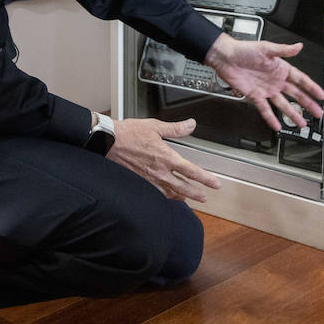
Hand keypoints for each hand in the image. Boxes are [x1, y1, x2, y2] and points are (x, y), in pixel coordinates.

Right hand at [106, 117, 222, 202]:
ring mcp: (149, 180)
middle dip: (196, 193)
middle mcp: (159, 172)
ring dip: (181, 197)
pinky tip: (167, 195)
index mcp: (165, 157)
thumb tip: (191, 125)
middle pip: (183, 187)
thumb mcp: (155, 126)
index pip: (191, 171)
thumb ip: (175, 128)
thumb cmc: (128, 133)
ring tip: (188, 198)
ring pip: (169, 193)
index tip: (214, 184)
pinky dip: (165, 196)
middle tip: (205, 197)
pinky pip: (156, 193)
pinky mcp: (140, 182)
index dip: (205, 179)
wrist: (108, 141)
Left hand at [204, 32, 323, 131]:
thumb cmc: (244, 50)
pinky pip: (265, 109)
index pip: (301, 80)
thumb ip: (284, 50)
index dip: (311, 87)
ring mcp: (266, 89)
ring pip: (283, 104)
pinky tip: (277, 125)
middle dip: (307, 104)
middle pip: (296, 94)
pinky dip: (271, 118)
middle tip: (317, 112)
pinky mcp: (255, 96)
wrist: (226, 57)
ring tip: (301, 123)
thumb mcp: (266, 48)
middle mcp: (275, 80)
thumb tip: (299, 46)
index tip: (321, 95)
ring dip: (292, 114)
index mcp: (281, 68)